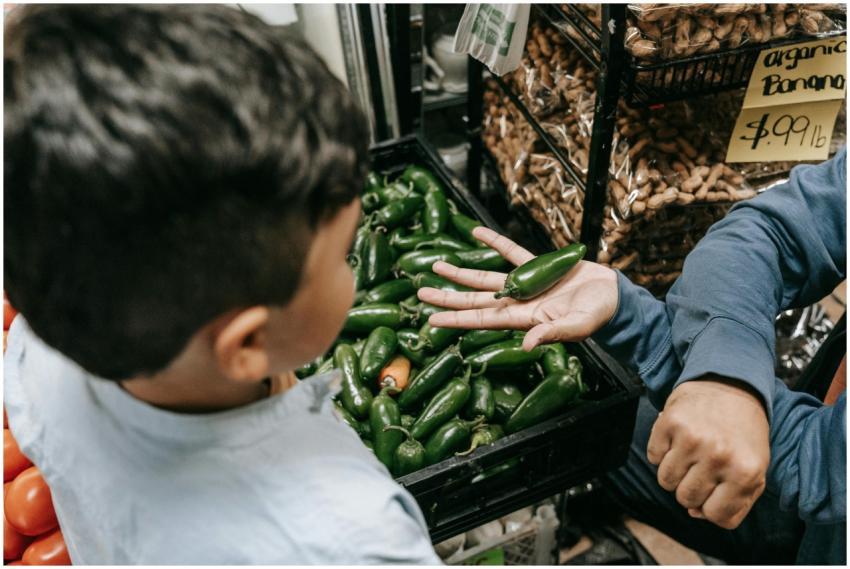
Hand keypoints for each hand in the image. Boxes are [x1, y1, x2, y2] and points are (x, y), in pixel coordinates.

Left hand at [417, 226, 618, 350]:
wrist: (614, 297)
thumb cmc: (598, 317)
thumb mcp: (577, 328)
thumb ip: (552, 334)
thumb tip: (527, 344)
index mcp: (523, 319)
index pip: (481, 320)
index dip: (456, 319)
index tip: (430, 319)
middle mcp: (518, 303)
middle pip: (475, 300)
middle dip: (448, 297)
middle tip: (420, 293)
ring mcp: (526, 285)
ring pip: (486, 277)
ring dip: (461, 273)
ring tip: (436, 265)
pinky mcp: (539, 267)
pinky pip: (511, 252)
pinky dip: (494, 243)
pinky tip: (476, 233)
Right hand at [647, 378, 769, 528]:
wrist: (731, 384)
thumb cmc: (743, 431)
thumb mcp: (754, 469)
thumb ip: (734, 500)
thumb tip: (694, 513)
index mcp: (746, 472)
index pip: (719, 517)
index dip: (712, 508)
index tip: (715, 492)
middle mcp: (719, 456)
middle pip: (686, 499)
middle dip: (691, 488)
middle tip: (701, 468)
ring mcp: (692, 439)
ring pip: (665, 481)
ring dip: (674, 471)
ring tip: (689, 453)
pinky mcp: (670, 422)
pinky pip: (653, 457)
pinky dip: (661, 451)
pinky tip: (677, 439)